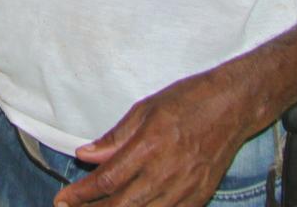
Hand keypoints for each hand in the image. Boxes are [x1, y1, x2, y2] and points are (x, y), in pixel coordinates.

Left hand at [57, 68, 252, 205]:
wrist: (233, 106)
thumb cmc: (188, 101)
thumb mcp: (145, 109)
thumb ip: (115, 138)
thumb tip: (86, 155)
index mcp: (149, 146)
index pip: (107, 180)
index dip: (82, 195)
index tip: (63, 200)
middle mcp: (166, 172)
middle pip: (122, 206)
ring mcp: (185, 189)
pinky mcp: (199, 197)